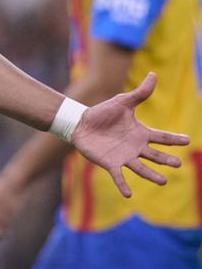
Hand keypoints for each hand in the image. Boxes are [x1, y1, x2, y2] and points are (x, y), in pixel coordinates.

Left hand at [71, 72, 189, 196]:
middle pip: (155, 155)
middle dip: (166, 160)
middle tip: (178, 163)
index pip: (162, 137)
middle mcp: (136, 147)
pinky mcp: (110, 163)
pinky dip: (123, 185)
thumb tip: (154, 74)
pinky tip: (129, 194)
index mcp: (141, 133)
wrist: (81, 123)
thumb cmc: (103, 113)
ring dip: (152, 175)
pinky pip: (119, 176)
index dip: (174, 139)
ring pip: (142, 168)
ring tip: (163, 181)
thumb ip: (139, 93)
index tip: (187, 140)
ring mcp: (124, 157)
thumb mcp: (122, 101)